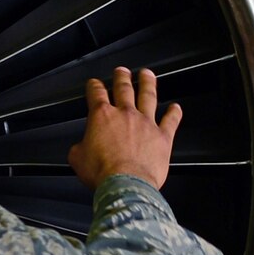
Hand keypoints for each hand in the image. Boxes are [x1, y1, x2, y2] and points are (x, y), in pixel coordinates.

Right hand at [69, 67, 181, 188]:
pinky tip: (176, 107)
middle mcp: (125, 115)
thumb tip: (80, 148)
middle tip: (122, 71)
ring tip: (148, 74)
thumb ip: (79, 148)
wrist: (126, 183)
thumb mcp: (78, 159)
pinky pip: (171, 120)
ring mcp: (146, 123)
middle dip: (122, 77)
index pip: (97, 94)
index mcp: (102, 117)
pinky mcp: (162, 136)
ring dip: (148, 83)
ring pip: (148, 96)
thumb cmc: (103, 172)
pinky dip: (174, 113)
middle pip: (124, 88)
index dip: (94, 86)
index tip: (94, 83)